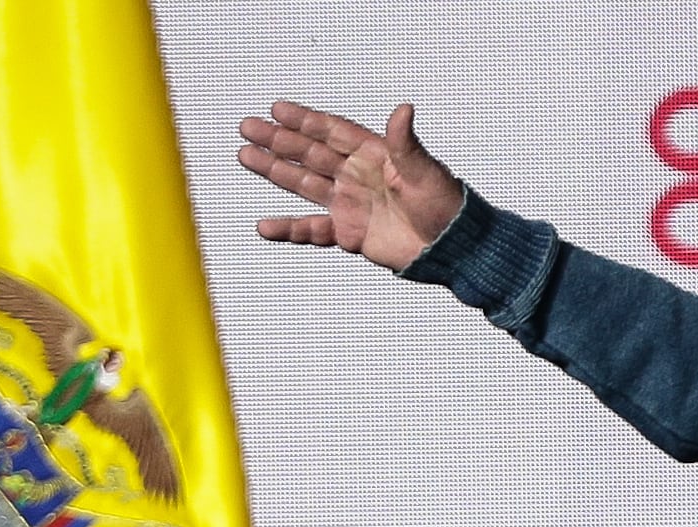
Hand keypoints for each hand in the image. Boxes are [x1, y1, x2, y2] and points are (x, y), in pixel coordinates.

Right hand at [236, 101, 462, 269]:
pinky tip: (266, 226)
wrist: (451, 247)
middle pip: (309, 154)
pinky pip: (312, 230)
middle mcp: (356, 176)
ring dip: (275, 171)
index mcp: (373, 154)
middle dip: (279, 141)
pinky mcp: (349, 233)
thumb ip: (405, 143)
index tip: (277, 109)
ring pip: (304, 184)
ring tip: (246, 156)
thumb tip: (403, 109)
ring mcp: (350, 204)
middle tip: (248, 127)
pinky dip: (289, 229)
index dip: (305, 120)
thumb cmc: (445, 205)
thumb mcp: (424, 172)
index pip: (332, 132)